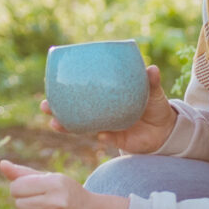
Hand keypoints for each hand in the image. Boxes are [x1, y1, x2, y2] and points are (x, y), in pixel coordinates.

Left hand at [0, 161, 128, 208]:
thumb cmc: (66, 193)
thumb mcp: (50, 178)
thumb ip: (24, 173)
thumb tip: (2, 164)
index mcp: (55, 183)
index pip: (17, 187)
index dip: (18, 188)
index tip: (28, 189)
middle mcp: (58, 203)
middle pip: (19, 204)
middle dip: (25, 202)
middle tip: (40, 201)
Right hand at [37, 64, 177, 155]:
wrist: (165, 131)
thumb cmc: (155, 106)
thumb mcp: (153, 92)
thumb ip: (151, 81)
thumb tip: (152, 69)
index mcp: (104, 96)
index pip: (81, 90)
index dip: (64, 88)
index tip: (49, 81)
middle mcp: (100, 111)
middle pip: (72, 109)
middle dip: (54, 108)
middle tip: (44, 105)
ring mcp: (105, 125)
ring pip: (81, 126)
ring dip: (67, 126)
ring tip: (55, 124)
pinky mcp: (116, 139)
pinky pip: (106, 138)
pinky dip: (103, 136)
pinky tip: (101, 134)